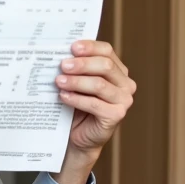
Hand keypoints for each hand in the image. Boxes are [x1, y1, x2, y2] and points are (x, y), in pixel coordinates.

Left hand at [56, 40, 134, 157]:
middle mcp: (125, 84)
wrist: (78, 136)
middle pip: (105, 66)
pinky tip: (63, 96)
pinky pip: (95, 104)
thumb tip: (60, 54)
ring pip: (99, 84)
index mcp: (117, 71)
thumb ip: (75, 69)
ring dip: (77, 82)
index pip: (107, 51)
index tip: (72, 47)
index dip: (90, 47)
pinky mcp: (117, 115)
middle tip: (63, 65)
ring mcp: (124, 100)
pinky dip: (77, 99)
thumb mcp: (78, 84)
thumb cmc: (77, 107)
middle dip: (82, 64)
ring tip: (59, 81)